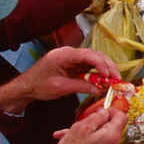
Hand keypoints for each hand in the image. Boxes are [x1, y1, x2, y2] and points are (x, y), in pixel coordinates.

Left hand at [0, 46, 120, 114]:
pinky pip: (89, 66)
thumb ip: (81, 86)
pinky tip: (104, 81)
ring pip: (94, 60)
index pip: (87, 55)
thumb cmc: (39, 85)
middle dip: (107, 67)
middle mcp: (69, 53)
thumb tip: (99, 90)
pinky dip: (98, 73)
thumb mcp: (60, 87)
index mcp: (63, 55)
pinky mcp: (74, 64)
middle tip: (117, 79)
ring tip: (114, 81)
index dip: (101, 63)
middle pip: (94, 56)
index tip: (110, 75)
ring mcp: (72, 58)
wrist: (27, 86)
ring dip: (105, 70)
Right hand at [36, 106, 125, 143]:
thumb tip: (104, 111)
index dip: (111, 109)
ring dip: (85, 130)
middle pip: (110, 124)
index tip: (100, 108)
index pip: (122, 116)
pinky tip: (66, 139)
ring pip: (99, 133)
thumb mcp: (81, 129)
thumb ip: (96, 117)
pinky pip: (95, 142)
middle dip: (94, 120)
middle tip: (81, 120)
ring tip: (68, 132)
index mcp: (112, 136)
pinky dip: (83, 139)